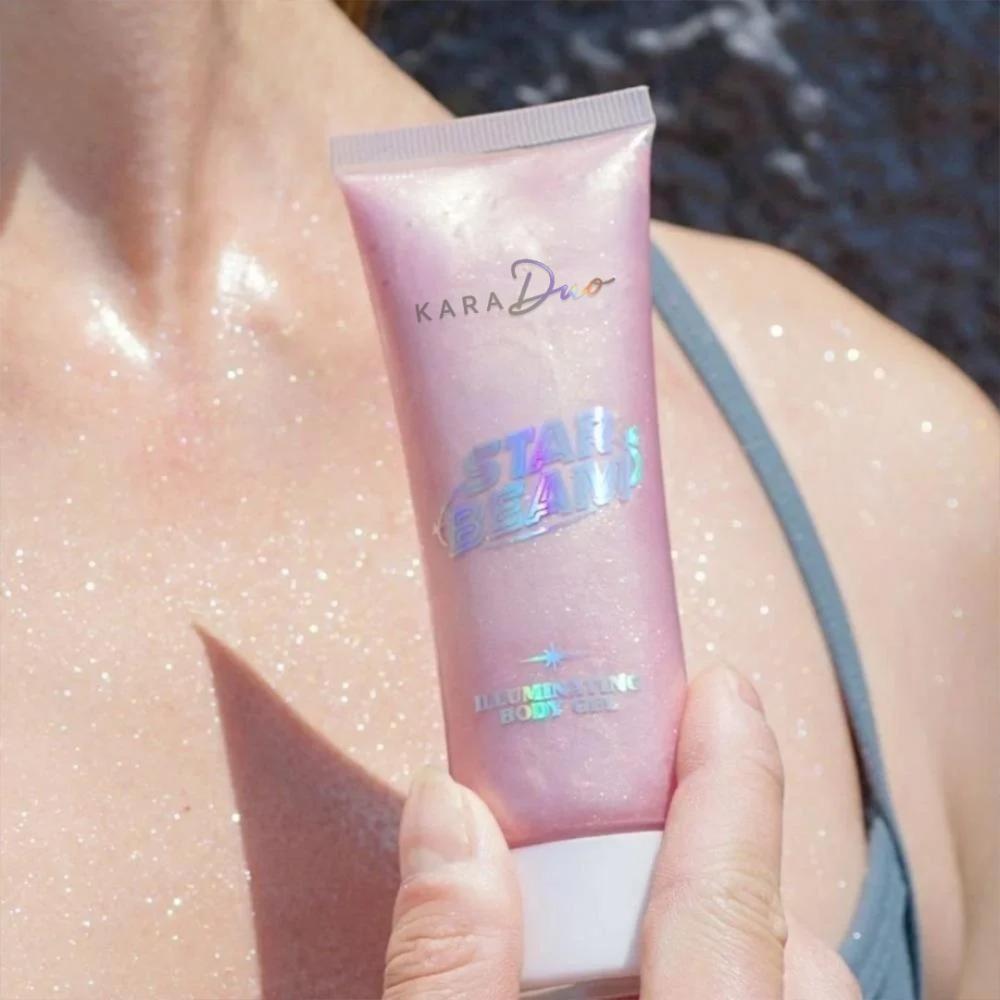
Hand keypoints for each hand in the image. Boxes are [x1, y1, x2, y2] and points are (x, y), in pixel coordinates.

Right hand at [381, 667, 860, 998]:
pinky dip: (718, 975)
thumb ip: (448, 968)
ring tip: (621, 918)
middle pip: (773, 938)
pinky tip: (641, 979)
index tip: (722, 688)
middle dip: (711, 862)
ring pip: (780, 982)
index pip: (725, 903)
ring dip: (717, 932)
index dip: (731, 781)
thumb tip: (444, 811)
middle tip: (628, 824)